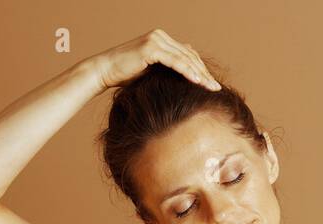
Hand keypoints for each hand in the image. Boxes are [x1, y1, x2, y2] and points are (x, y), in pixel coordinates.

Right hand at [90, 29, 221, 93]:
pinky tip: (198, 82)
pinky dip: (187, 72)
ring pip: (185, 58)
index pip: (187, 55)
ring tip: (211, 88)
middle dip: (204, 73)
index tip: (211, 85)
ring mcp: (156, 40)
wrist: (105, 70)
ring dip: (200, 74)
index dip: (201, 70)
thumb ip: (166, 73)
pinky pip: (175, 61)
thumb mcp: (150, 73)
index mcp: (162, 40)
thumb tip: (184, 85)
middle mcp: (160, 36)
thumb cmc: (125, 76)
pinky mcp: (151, 47)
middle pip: (189, 56)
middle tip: (216, 88)